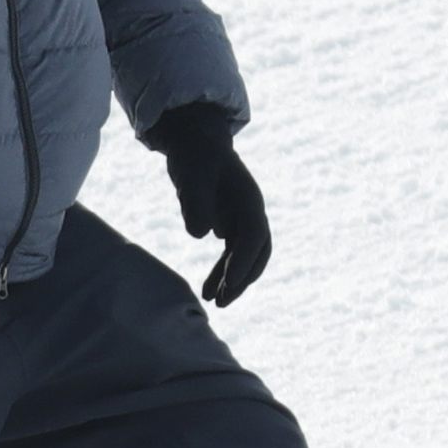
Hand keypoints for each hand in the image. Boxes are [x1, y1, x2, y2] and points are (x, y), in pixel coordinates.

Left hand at [147, 105, 269, 305]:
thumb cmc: (195, 158)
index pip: (253, 235)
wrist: (196, 145)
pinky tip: (207, 291)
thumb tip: (200, 233)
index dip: (243, 261)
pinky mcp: (230, 227)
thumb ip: (196, 202)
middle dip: (242, 279)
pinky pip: (231, 257)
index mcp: (248, 199)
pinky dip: (222, 274)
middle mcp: (251, 213)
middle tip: (223, 301)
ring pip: (244, 259)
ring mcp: (242, 221)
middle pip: (256, 252)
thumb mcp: (191, 175)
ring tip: (214, 302)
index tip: (229, 283)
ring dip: (232, 282)